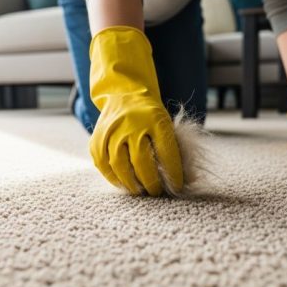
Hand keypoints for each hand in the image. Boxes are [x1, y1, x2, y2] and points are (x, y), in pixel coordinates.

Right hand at [89, 26, 183, 194]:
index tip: (177, 186)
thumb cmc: (150, 116)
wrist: (124, 95)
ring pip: (119, 164)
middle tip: (156, 192)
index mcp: (155, 119)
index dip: (173, 173)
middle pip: (141, 161)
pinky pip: (102, 163)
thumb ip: (176, 150)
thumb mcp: (166, 124)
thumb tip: (190, 180)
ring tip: (139, 191)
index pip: (166, 151)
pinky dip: (113, 178)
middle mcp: (131, 123)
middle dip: (151, 182)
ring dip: (131, 183)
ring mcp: (111, 130)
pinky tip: (123, 184)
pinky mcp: (97, 137)